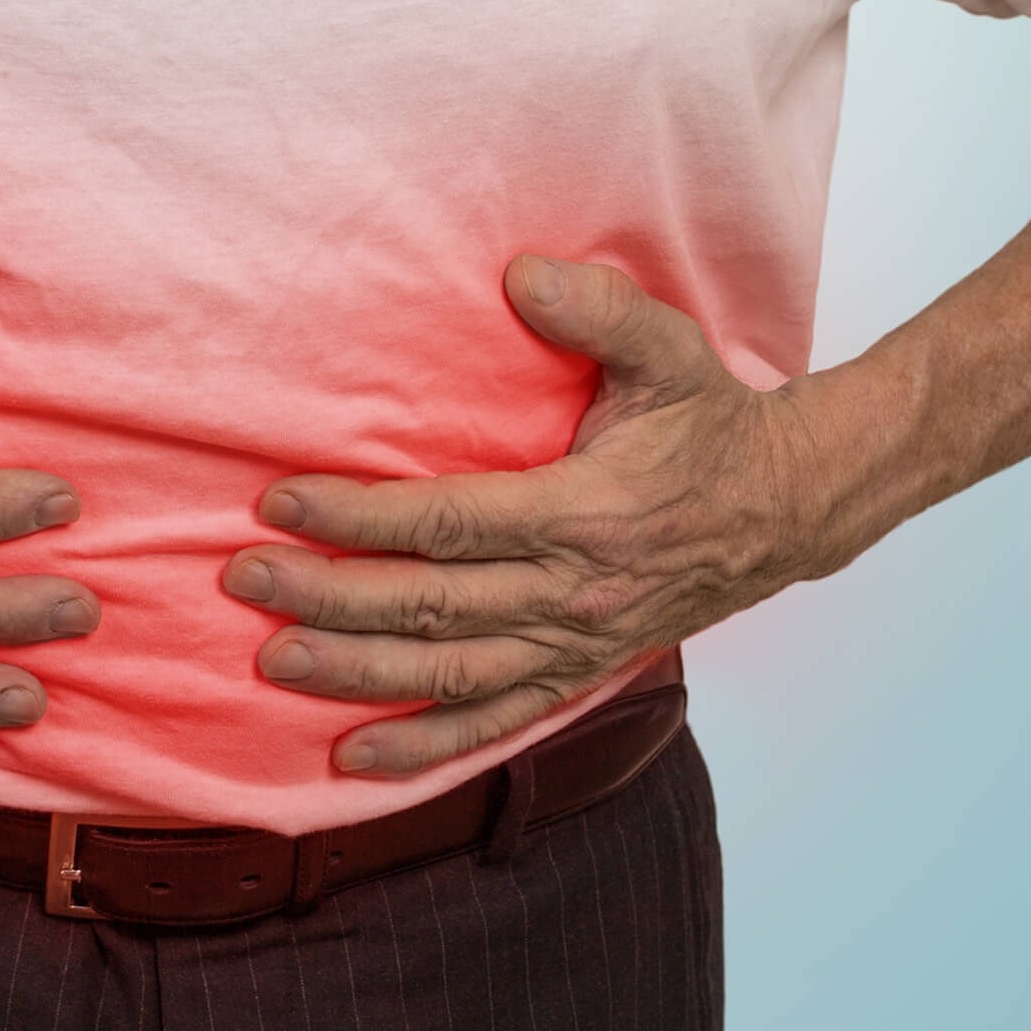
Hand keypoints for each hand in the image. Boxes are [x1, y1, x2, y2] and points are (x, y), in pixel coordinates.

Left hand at [222, 253, 840, 775]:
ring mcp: (576, 644)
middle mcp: (575, 591)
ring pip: (450, 675)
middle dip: (329, 594)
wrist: (786, 507)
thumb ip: (599, 310)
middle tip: (244, 577)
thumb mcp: (670, 351)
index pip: (449, 521)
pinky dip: (426, 747)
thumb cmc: (712, 424)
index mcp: (587, 512)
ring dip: (357, 673)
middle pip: (431, 604)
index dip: (359, 515)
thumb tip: (522, 273)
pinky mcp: (580, 673)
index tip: (279, 501)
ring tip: (274, 660)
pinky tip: (355, 758)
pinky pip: (497, 724)